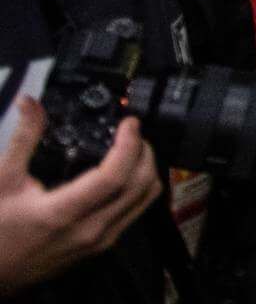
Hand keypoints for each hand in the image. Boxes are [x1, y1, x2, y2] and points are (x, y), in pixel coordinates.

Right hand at [0, 100, 158, 283]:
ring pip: (144, 201)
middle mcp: (89, 230)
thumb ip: (23, 139)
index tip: (130, 123)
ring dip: (146, 170)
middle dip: (144, 152)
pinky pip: (135, 213)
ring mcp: (98, 242)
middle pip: (140, 185)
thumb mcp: (2, 180)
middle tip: (133, 132)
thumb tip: (30, 103)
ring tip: (133, 149)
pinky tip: (126, 174)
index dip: (129, 144)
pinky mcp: (101, 247)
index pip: (115, 176)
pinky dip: (140, 189)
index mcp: (63, 213)